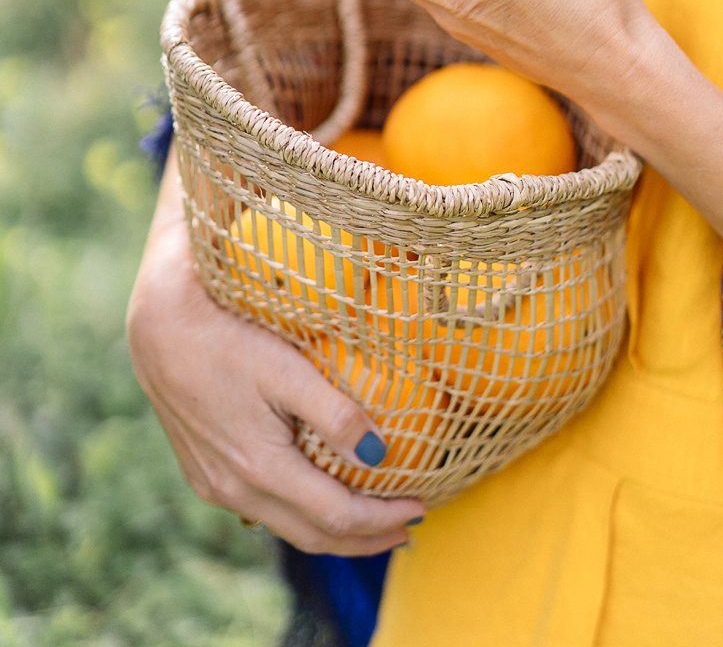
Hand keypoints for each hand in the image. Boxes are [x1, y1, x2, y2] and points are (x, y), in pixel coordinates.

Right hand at [127, 150, 423, 554]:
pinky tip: (315, 494)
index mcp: (259, 467)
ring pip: (284, 526)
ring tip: (371, 520)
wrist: (159, 324)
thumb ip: (335, 414)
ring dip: (331, 530)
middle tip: (407, 528)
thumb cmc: (228, 335)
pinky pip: (260, 508)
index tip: (422, 508)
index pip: (335, 516)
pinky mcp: (202, 471)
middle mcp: (233, 488)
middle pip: (311, 534)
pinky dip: (299, 512)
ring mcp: (213, 483)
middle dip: (364, 539)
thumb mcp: (287, 368)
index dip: (381, 520)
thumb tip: (381, 454)